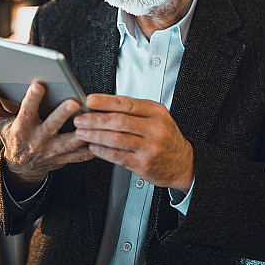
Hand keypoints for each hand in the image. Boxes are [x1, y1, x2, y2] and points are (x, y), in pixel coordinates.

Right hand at [0, 81, 93, 196]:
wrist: (22, 168)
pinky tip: (103, 138)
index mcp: (21, 128)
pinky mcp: (65, 160)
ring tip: (93, 121)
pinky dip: (92, 149)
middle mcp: (37, 140)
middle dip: (63, 114)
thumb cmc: (12, 137)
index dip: (32, 98)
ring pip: (69, 143)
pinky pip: (81, 156)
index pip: (25, 111)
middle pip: (51, 126)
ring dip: (82, 133)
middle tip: (74, 102)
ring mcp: (52, 151)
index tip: (39, 84)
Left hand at [73, 94, 193, 192]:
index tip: (89, 100)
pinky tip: (94, 147)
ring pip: (116, 138)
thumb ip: (134, 111)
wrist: (184, 163)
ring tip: (82, 133)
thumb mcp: (157, 117)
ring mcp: (149, 147)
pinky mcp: (144, 164)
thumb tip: (104, 105)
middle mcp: (154, 128)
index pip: (126, 103)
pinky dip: (102, 151)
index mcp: (156, 112)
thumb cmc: (167, 138)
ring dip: (95, 135)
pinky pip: (118, 156)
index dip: (104, 101)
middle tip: (80, 119)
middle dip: (94, 119)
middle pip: (118, 120)